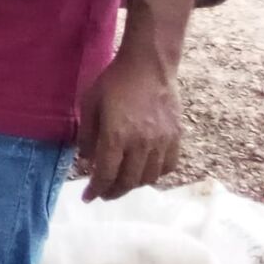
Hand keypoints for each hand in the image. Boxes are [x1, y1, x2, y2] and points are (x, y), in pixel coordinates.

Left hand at [77, 54, 181, 199]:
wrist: (149, 65)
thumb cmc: (114, 81)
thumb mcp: (90, 104)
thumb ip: (87, 135)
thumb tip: (86, 160)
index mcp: (117, 136)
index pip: (106, 174)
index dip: (95, 190)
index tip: (87, 197)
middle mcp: (141, 144)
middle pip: (128, 181)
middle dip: (113, 192)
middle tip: (103, 194)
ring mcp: (162, 142)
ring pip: (149, 178)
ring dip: (133, 185)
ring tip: (122, 183)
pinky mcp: (176, 137)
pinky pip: (168, 166)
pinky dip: (155, 174)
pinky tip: (144, 171)